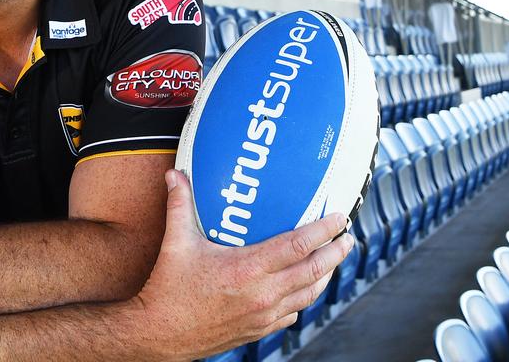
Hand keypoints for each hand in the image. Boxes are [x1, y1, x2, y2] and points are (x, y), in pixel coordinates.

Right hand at [131, 169, 353, 360]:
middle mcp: (263, 294)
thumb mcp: (176, 243)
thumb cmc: (169, 290)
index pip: (299, 245)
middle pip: (315, 270)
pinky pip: (292, 313)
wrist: (160, 334)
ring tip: (333, 260)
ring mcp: (264, 315)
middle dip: (337, 252)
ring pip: (309, 295)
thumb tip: (176, 175)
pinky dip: (303, 299)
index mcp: (248, 269)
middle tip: (347, 237)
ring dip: (325, 276)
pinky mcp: (259, 330)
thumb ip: (180, 205)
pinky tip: (302, 289)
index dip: (324, 230)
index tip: (339, 217)